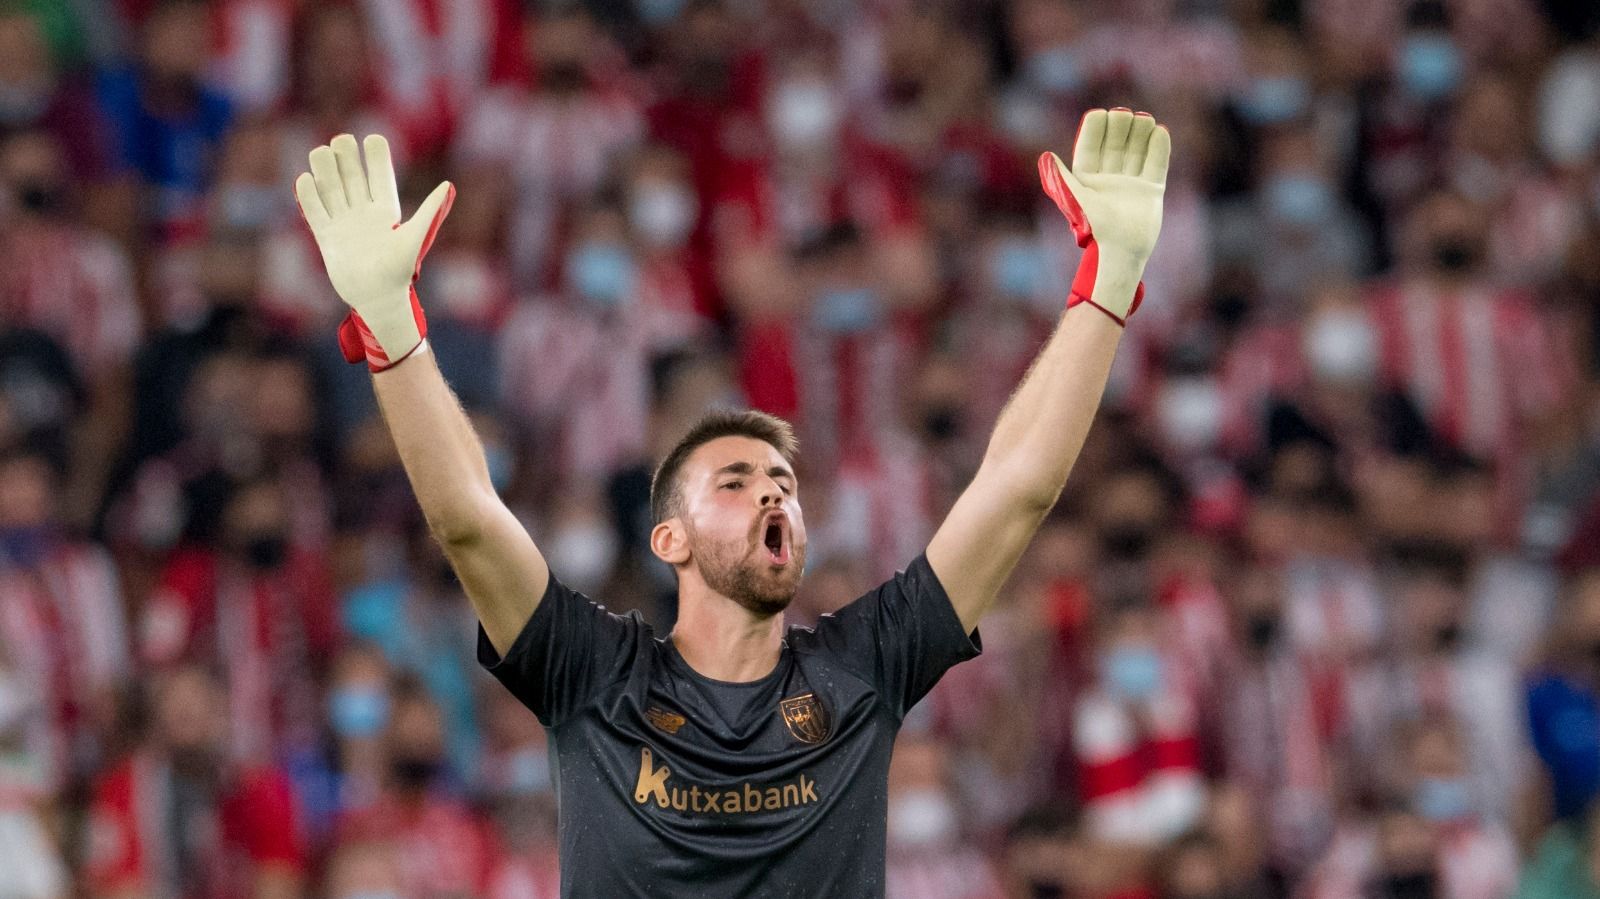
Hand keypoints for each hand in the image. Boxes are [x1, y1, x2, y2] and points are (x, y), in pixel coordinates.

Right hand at [293, 134, 453, 369]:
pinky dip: (309, 196)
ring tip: (320, 152)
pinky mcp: (326, 238)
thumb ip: (430, 211)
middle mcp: (363, 213)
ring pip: (331, 190)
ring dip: (325, 171)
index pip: (380, 176)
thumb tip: (449, 185)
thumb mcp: (415, 237)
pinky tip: (305, 179)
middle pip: (352, 177)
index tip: (372, 137)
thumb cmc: (399, 271)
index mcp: (386, 211)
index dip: (376, 157)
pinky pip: (315, 212)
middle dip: (346, 158)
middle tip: (341, 140)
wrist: (377, 299)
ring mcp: (344, 224)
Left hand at [1038, 108, 1169, 323]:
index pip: (1090, 147)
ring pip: (1136, 151)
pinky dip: (1159, 148)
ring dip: (1140, 133)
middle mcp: (1108, 180)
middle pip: (1114, 145)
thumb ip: (1060, 178)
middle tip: (1124, 115)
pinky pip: (1156, 164)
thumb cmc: (1094, 228)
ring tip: (1144, 118)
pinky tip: (1160, 131)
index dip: (1095, 129)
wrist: (1120, 252)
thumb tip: (1046, 156)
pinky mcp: (1150, 191)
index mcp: (1087, 180)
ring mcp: (1131, 184)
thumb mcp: (1074, 200)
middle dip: (1119, 128)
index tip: (1100, 114)